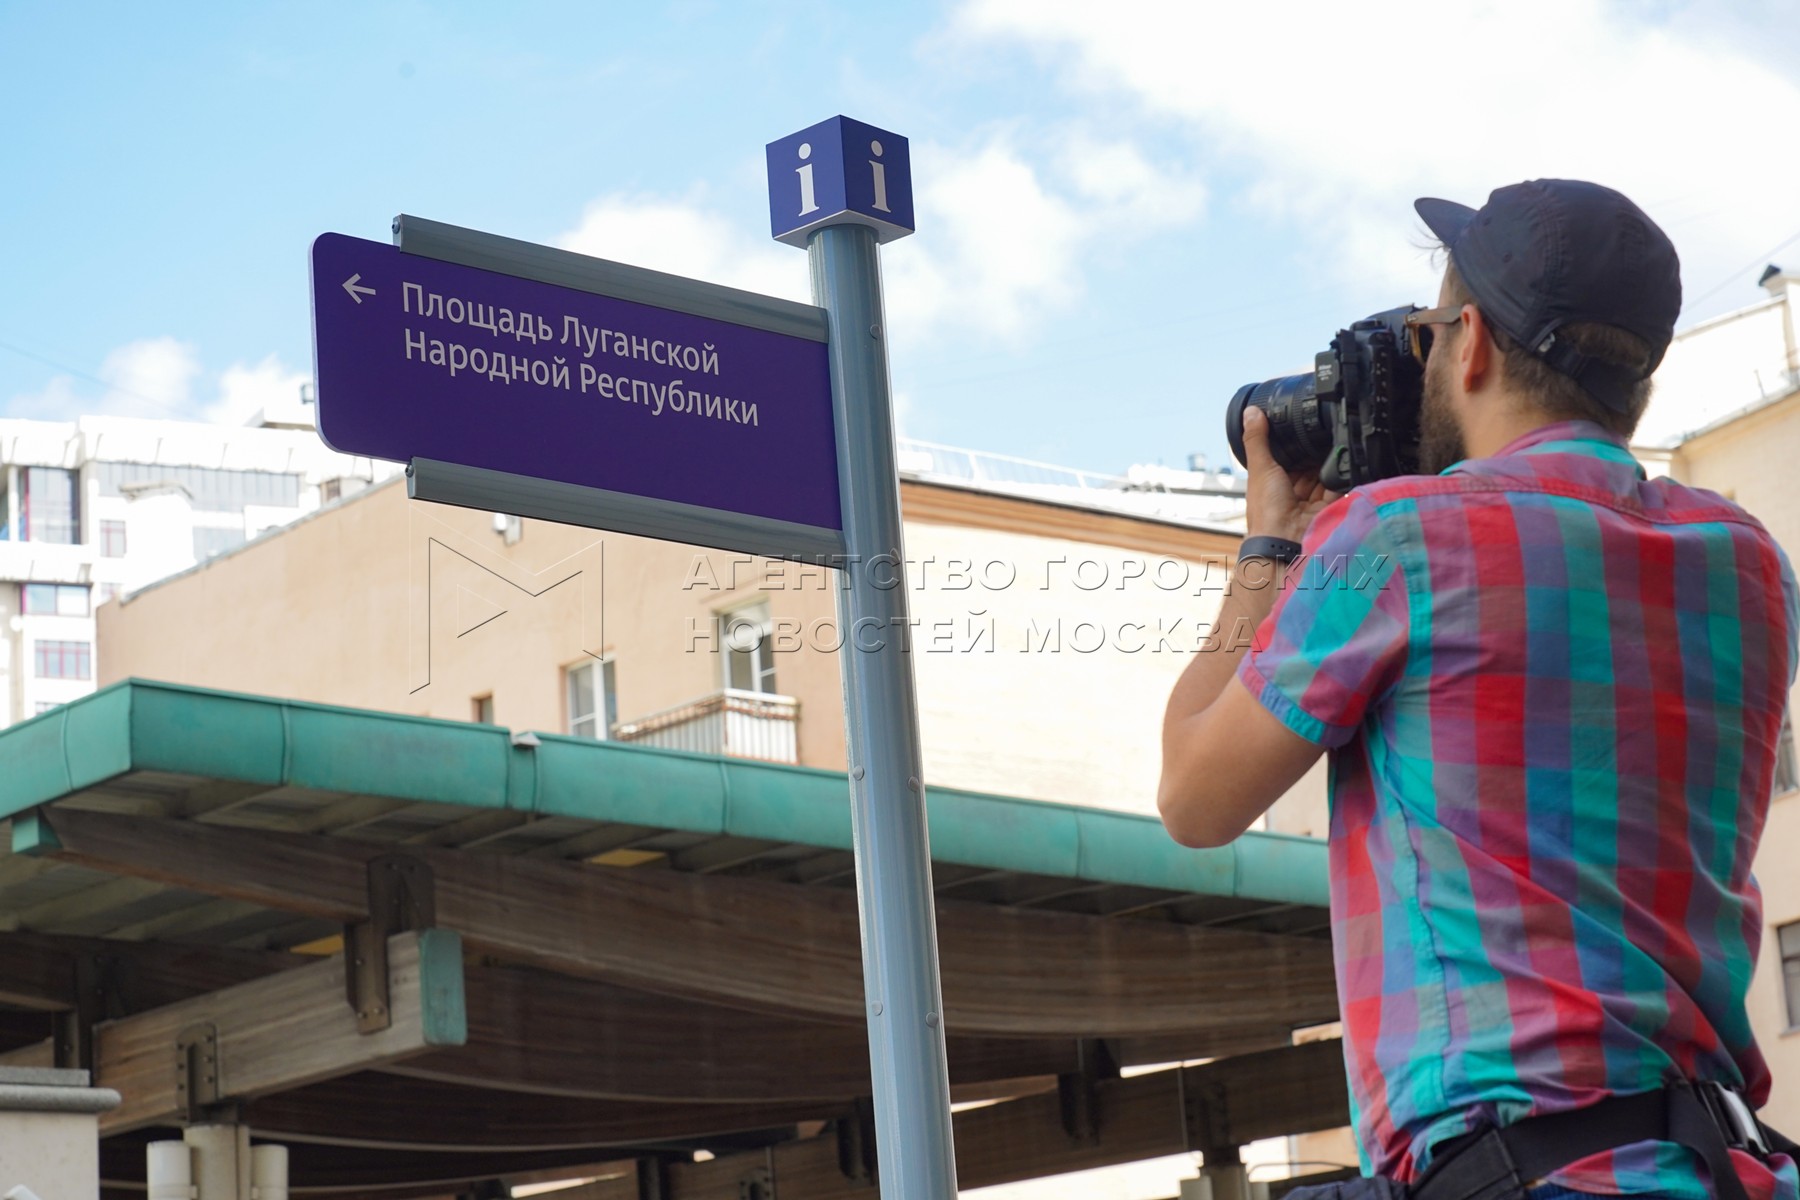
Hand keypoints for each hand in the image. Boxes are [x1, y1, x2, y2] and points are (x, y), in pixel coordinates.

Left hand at [1241, 406, 1340, 543]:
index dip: (1291, 445)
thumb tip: (1250, 412)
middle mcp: (1291, 493)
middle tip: (1322, 431)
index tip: (1301, 424)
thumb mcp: (1260, 468)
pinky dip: (1341, 474)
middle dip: (1313, 453)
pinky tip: (1345, 459)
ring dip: (1327, 461)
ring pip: (1323, 475)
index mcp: (1271, 485)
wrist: (1287, 541)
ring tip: (1334, 441)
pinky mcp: (1329, 507)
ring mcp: (1310, 501)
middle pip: (1306, 467)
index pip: (1284, 461)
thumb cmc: (1267, 509)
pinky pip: (1338, 486)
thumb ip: (1257, 440)